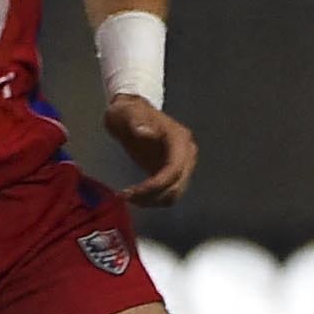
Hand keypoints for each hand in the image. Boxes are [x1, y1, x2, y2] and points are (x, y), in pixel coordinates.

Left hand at [107, 93, 199, 208]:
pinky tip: (135, 197)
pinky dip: (153, 200)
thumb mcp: (128, 113)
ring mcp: (181, 165)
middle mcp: (186, 154)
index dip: (156, 185)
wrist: (130, 113)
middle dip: (153, 196)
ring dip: (153, 201)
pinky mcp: (171, 173)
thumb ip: (137, 121)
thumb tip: (147, 132)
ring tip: (128, 197)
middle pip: (177, 185)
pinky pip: (168, 193)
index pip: (175, 169)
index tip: (133, 191)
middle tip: (126, 196)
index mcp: (179, 139)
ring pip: (174, 193)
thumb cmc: (128, 112)